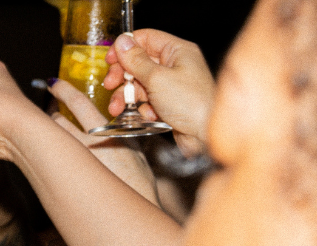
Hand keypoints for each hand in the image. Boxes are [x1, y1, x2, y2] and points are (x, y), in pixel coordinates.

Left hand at [43, 80, 156, 201]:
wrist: (129, 215)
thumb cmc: (138, 187)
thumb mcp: (137, 153)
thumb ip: (124, 135)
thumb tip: (118, 122)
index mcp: (107, 133)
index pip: (79, 103)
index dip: (63, 90)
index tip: (53, 83)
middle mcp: (86, 145)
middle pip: (57, 119)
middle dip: (51, 113)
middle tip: (47, 111)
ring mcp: (73, 162)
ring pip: (49, 138)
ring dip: (48, 133)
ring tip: (49, 135)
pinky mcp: (63, 178)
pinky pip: (48, 158)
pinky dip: (46, 151)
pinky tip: (45, 154)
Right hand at [103, 30, 213, 154]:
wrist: (207, 135)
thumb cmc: (191, 103)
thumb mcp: (157, 79)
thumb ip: (136, 60)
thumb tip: (122, 41)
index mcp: (177, 51)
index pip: (146, 38)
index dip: (125, 47)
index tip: (109, 59)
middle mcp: (175, 65)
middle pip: (139, 62)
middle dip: (122, 75)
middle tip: (110, 85)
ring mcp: (172, 84)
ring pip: (139, 84)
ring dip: (126, 96)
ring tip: (117, 109)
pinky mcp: (169, 102)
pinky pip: (147, 100)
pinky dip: (142, 108)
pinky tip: (148, 116)